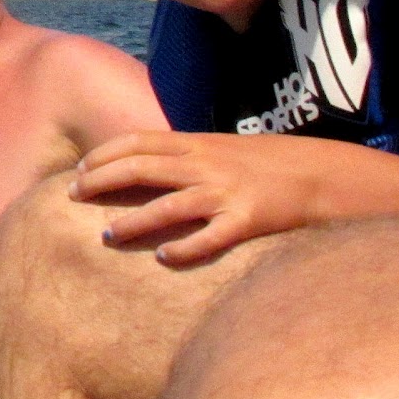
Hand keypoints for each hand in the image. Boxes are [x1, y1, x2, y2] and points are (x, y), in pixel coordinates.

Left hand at [68, 131, 361, 265]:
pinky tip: (165, 258)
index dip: (104, 154)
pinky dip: (185, 248)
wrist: (325, 174)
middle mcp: (207, 164)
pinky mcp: (250, 220)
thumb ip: (187, 155)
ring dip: (134, 220)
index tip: (79, 168)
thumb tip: (145, 166)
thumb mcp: (223, 149)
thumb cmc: (268, 164)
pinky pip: (211, 238)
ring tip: (107, 234)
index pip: (139, 141)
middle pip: (141, 168)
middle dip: (101, 181)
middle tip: (73, 196)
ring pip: (169, 205)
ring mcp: (227, 192)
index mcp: (199, 142)